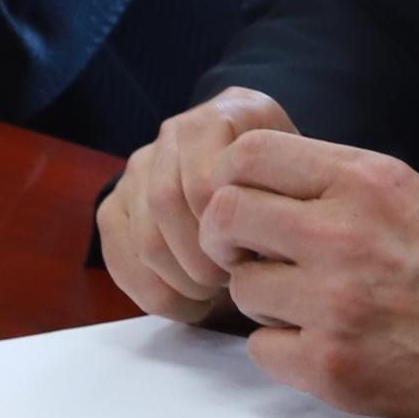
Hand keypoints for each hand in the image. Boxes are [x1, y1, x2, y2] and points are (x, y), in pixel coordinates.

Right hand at [99, 87, 293, 322]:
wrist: (261, 185)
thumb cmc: (287, 194)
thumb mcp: (302, 186)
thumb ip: (287, 206)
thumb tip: (261, 254)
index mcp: (229, 114)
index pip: (206, 183)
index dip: (225, 233)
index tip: (251, 259)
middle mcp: (179, 129)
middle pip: (166, 203)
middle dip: (200, 260)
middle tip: (230, 283)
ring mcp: (142, 164)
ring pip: (144, 237)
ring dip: (180, 280)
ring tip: (213, 293)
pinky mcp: (116, 201)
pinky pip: (118, 254)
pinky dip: (153, 292)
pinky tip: (189, 303)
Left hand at [202, 129, 418, 417]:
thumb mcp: (404, 189)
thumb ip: (331, 179)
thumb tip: (249, 177)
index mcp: (363, 180)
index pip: (248, 154)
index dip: (232, 178)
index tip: (246, 202)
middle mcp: (342, 235)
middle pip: (224, 216)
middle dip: (229, 238)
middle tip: (254, 255)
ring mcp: (334, 305)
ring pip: (241, 288)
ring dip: (265, 298)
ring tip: (313, 303)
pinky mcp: (331, 366)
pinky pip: (260, 348)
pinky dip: (284, 347)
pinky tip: (325, 341)